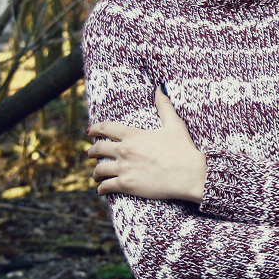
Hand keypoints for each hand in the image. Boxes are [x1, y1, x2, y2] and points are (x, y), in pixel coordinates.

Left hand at [86, 88, 206, 201]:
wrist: (189, 174)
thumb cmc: (183, 149)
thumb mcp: (174, 124)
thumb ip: (164, 106)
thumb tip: (159, 88)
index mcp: (133, 135)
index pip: (107, 128)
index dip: (96, 129)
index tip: (90, 131)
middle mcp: (124, 150)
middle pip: (99, 149)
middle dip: (92, 151)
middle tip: (89, 153)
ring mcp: (124, 168)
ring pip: (100, 169)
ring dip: (96, 172)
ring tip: (96, 175)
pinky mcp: (127, 185)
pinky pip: (106, 186)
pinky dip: (102, 188)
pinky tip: (101, 190)